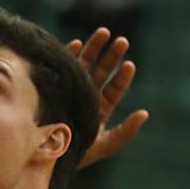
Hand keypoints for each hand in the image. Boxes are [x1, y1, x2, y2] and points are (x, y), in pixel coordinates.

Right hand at [68, 28, 148, 167]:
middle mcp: (87, 94)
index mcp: (101, 108)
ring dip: (94, 47)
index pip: (115, 88)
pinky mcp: (54, 84)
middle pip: (103, 71)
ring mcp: (71, 87)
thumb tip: (144, 113)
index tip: (129, 65)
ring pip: (85, 63)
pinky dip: (70, 53)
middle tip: (122, 41)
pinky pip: (63, 65)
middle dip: (112, 56)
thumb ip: (125, 132)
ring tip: (104, 32)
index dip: (123, 76)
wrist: (45, 156)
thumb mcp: (104, 146)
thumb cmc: (76, 155)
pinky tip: (76, 43)